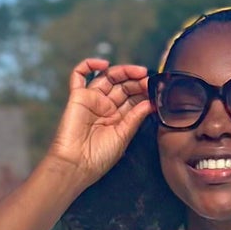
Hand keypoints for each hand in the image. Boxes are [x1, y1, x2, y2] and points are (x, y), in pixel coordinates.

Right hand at [44, 57, 152, 188]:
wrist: (76, 165)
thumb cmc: (98, 158)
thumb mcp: (123, 137)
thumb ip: (135, 118)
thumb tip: (149, 102)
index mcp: (117, 119)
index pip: (132, 99)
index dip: (143, 91)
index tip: (154, 89)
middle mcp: (105, 108)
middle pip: (122, 86)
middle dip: (136, 81)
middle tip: (147, 79)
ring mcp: (92, 100)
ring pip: (107, 77)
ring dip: (123, 71)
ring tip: (138, 72)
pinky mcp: (77, 97)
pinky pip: (78, 75)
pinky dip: (88, 65)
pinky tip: (104, 64)